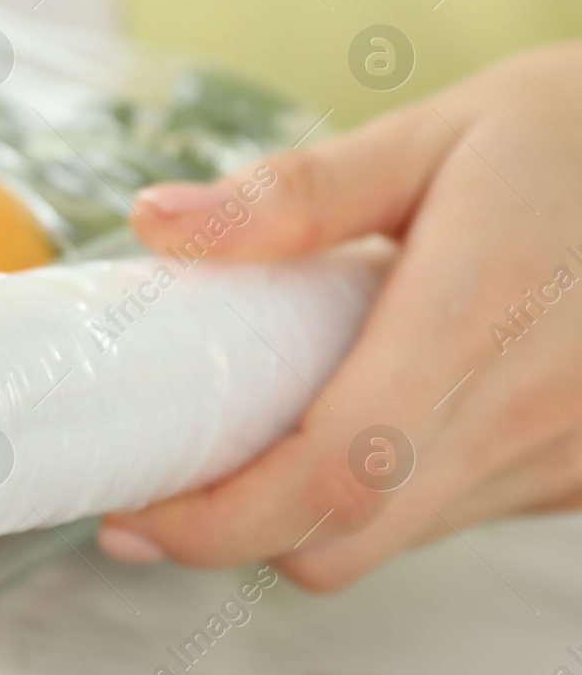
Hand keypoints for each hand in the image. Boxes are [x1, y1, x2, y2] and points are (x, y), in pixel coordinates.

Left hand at [96, 41, 581, 589]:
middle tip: (164, 484)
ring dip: (304, 514)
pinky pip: (450, 515)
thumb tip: (155, 221)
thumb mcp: (430, 135)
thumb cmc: (571, 136)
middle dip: (233, 532)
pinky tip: (356, 418)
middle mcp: (533, 410)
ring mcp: (570, 456)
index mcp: (477, 315)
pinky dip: (380, 495)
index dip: (216, 520)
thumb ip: (291, 194)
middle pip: (346, 538)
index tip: (135, 512)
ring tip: (252, 436)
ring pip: (394, 539)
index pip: (331, 474)